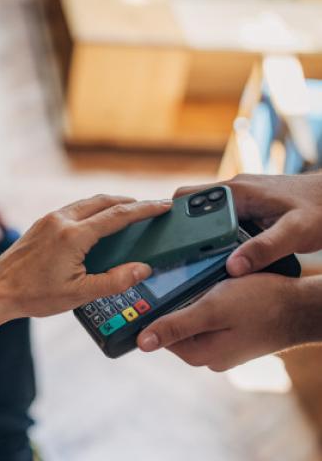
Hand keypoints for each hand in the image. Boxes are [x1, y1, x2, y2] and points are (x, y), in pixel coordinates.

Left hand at [0, 195, 172, 350]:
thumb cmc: (33, 295)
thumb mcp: (79, 294)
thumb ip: (114, 281)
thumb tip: (142, 269)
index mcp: (73, 235)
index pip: (119, 215)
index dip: (145, 209)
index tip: (164, 205)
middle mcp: (61, 220)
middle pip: (104, 201)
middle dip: (130, 202)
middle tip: (150, 208)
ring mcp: (48, 219)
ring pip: (87, 202)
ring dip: (110, 204)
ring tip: (128, 213)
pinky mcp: (40, 224)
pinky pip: (73, 209)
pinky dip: (92, 210)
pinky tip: (98, 223)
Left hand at [136, 274, 309, 370]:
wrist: (305, 306)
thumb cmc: (262, 304)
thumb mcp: (213, 309)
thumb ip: (176, 325)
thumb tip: (142, 343)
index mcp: (199, 355)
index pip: (159, 334)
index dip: (154, 312)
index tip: (154, 290)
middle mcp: (208, 357)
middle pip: (176, 328)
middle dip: (176, 305)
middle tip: (185, 281)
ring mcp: (223, 349)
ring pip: (194, 322)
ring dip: (194, 302)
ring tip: (207, 284)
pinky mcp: (235, 338)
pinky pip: (212, 321)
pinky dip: (211, 305)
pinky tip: (220, 290)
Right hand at [174, 173, 321, 275]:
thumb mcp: (296, 232)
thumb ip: (265, 249)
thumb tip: (233, 268)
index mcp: (237, 192)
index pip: (187, 199)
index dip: (171, 221)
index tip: (164, 246)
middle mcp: (233, 192)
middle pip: (188, 208)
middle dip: (177, 231)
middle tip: (170, 258)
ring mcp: (239, 200)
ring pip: (201, 217)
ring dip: (194, 237)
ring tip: (186, 262)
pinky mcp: (246, 210)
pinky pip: (217, 222)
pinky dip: (210, 239)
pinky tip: (213, 259)